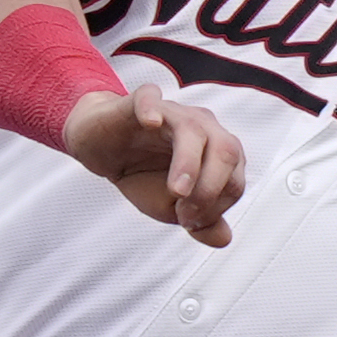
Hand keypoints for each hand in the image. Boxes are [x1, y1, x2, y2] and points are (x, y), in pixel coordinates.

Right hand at [58, 85, 243, 246]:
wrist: (102, 150)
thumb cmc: (143, 174)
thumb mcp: (170, 208)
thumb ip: (201, 222)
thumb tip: (224, 239)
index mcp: (216, 153)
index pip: (234, 180)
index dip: (215, 207)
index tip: (187, 222)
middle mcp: (202, 128)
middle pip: (227, 150)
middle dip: (211, 188)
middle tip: (185, 214)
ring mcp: (171, 112)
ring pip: (193, 129)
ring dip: (190, 162)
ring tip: (177, 190)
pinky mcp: (139, 103)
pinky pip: (150, 98)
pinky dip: (152, 109)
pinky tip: (151, 122)